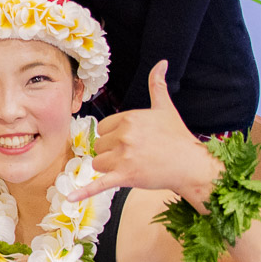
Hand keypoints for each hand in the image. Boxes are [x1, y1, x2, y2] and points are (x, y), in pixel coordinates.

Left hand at [65, 61, 216, 201]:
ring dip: (110, 168)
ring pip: (98, 164)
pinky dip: (83, 192)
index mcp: (129, 118)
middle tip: (135, 155)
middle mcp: (124, 136)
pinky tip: (69, 198)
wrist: (192, 166)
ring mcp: (124, 157)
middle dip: (112, 152)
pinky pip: (98, 184)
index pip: (103, 128)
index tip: (132, 141)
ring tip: (132, 167)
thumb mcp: (165, 108)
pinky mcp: (126, 177)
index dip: (114, 136)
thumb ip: (157, 85)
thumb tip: (161, 62)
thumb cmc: (178, 138)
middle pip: (99, 146)